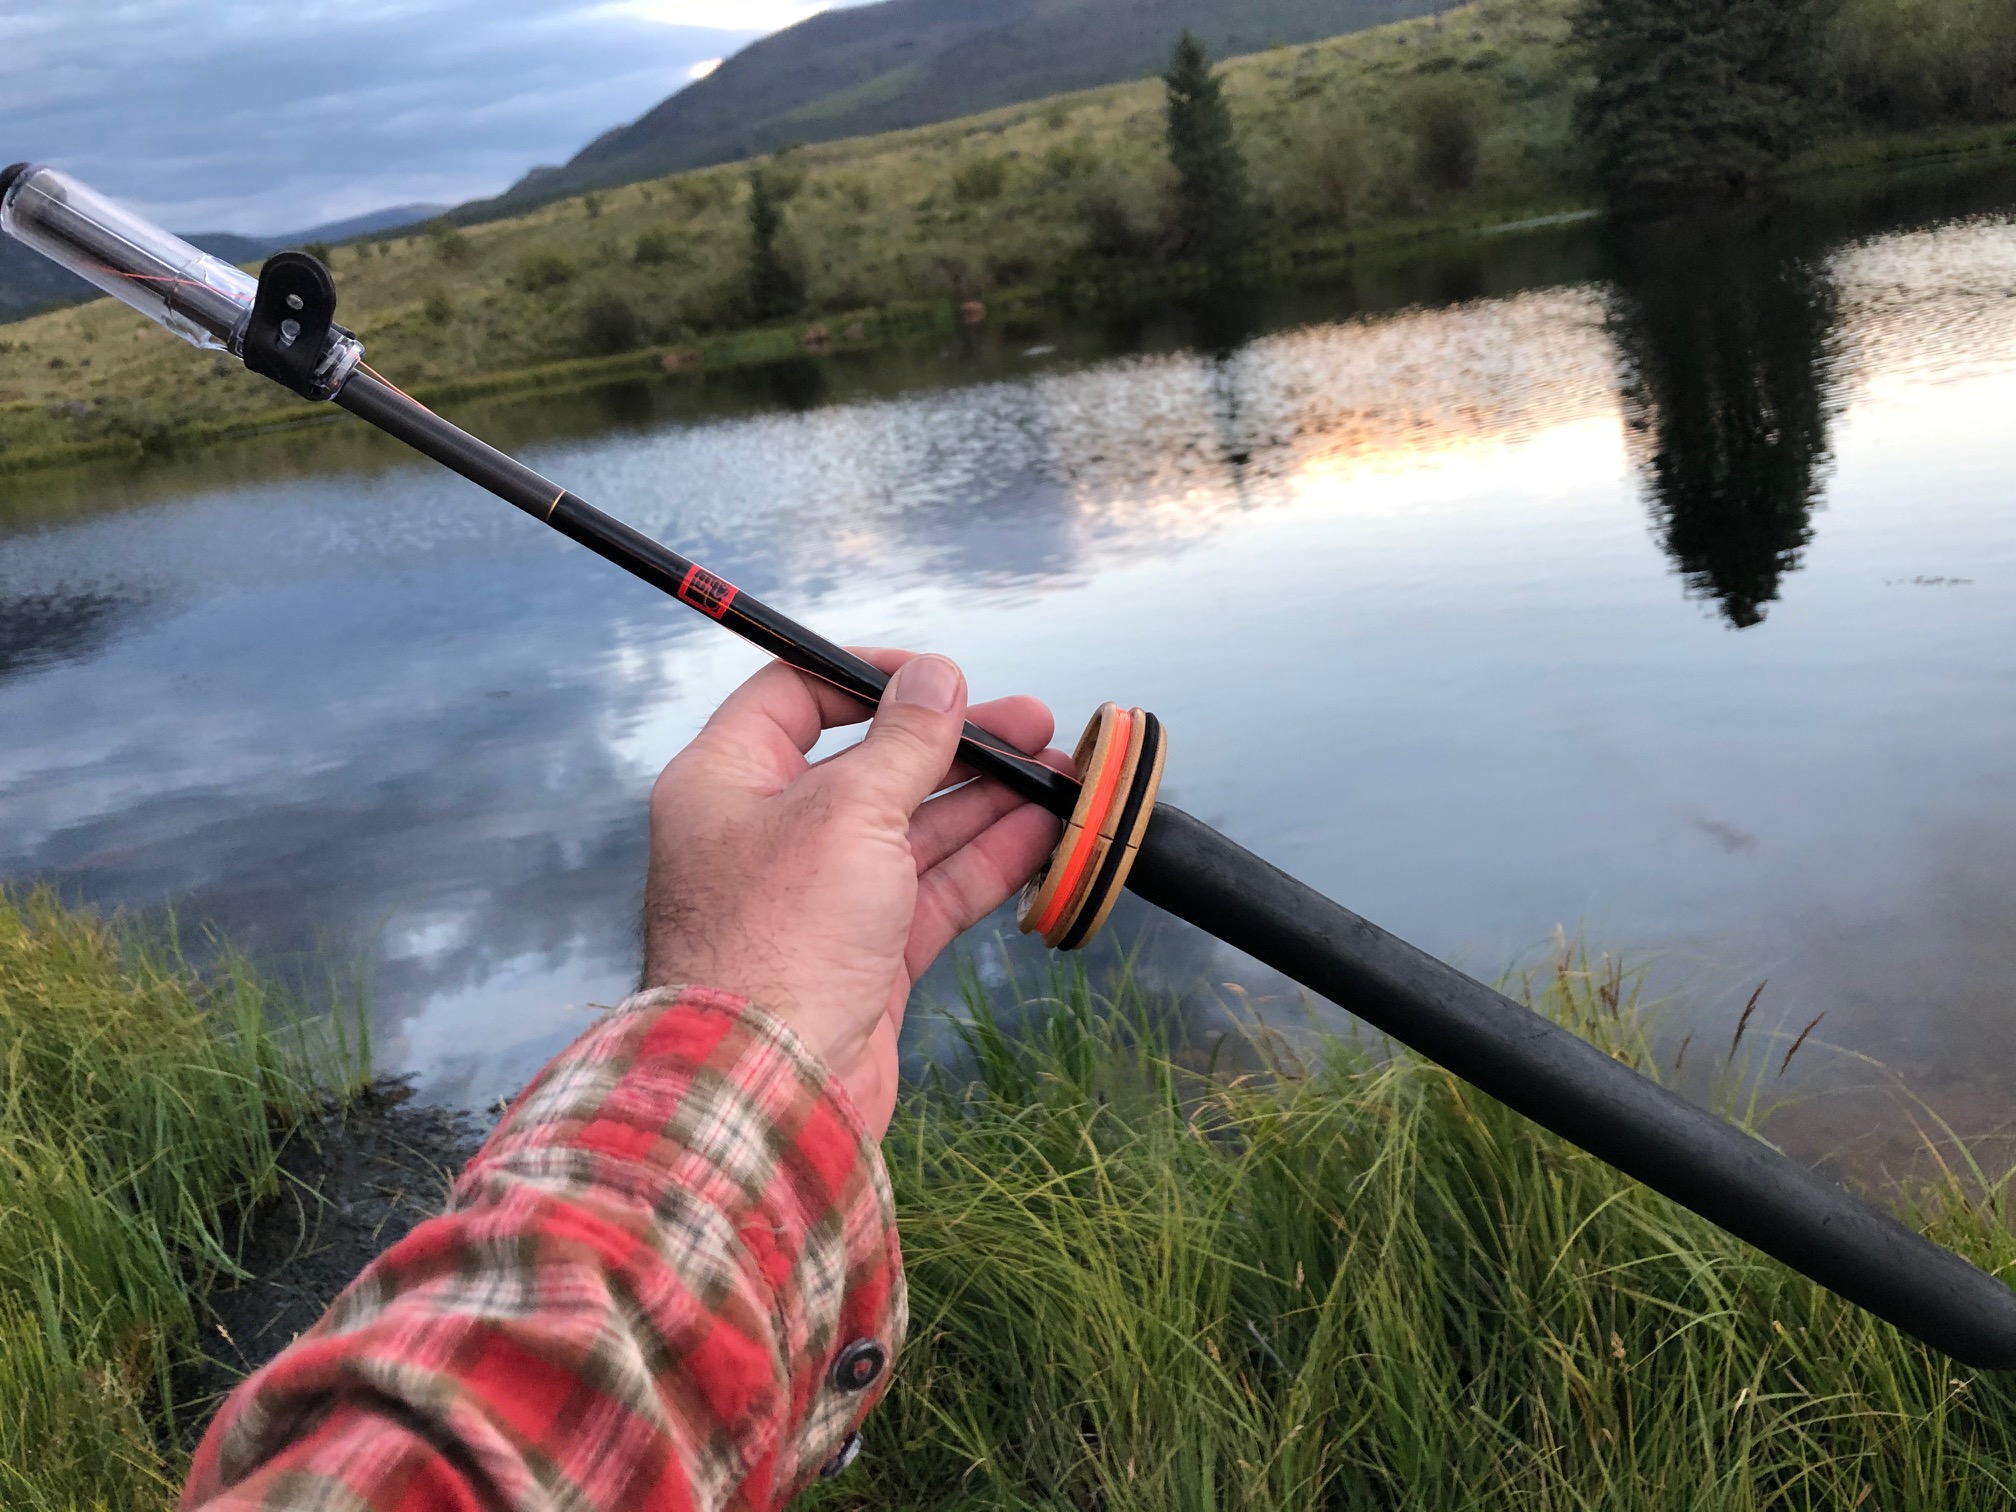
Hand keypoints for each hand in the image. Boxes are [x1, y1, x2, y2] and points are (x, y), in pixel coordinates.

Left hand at [641, 650, 1064, 1136]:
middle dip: (955, 743)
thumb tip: (938, 676)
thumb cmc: (781, 939)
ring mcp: (820, 897)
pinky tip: (1043, 831)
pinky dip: (986, 860)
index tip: (941, 677)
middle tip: (1030, 722)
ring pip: (913, 828)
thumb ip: (904, 741)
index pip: (796, 696)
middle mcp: (769, 833)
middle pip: (872, 763)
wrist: (770, 1088)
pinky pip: (932, 890)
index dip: (871, 677)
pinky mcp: (865, 954)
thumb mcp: (848, 812)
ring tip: (1059, 772)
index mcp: (729, 781)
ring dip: (986, 799)